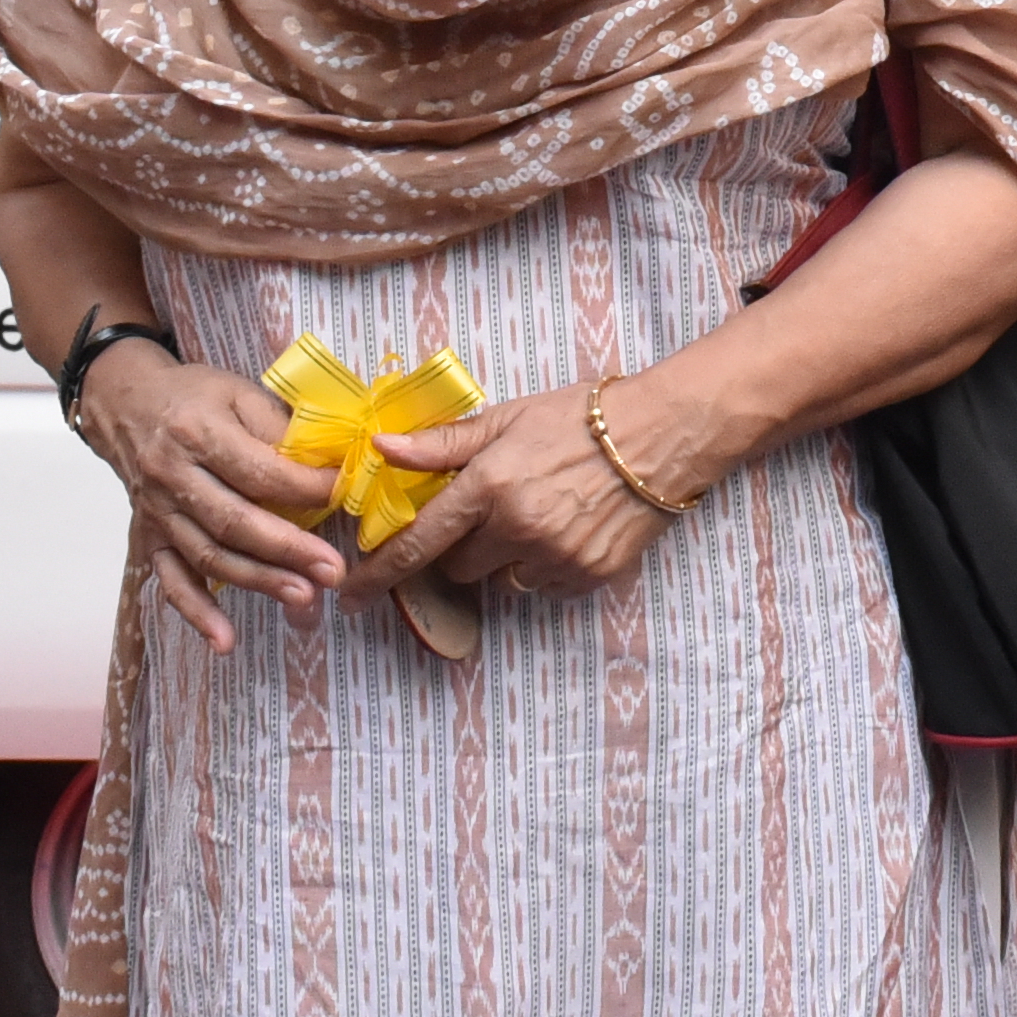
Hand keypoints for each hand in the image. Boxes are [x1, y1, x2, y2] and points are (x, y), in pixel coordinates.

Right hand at [70, 355, 350, 647]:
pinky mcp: (148, 536)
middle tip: (333, 570)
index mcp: (197, 432)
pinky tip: (225, 641)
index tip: (343, 495)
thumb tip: (333, 466)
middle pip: (234, 521)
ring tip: (304, 598)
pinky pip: (171, 580)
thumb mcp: (241, 393)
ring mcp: (157, 511)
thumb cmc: (195, 396)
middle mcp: (171, 475)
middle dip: (288, 550)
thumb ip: (281, 429)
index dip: (305, 488)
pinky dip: (196, 613)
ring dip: (257, 582)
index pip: (259, 471)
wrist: (127, 403)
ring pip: (208, 555)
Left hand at [366, 385, 688, 602]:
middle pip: (460, 566)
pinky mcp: (589, 576)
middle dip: (465, 545)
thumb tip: (382, 449)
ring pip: (504, 579)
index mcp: (489, 487)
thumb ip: (442, 444)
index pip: (418, 544)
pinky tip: (571, 528)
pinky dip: (548, 565)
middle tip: (496, 510)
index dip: (379, 575)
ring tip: (542, 515)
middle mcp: (518, 529)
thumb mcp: (509, 418)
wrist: (666, 433)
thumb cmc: (584, 417)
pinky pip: (546, 585)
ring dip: (508, 558)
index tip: (350, 598)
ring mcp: (556, 557)